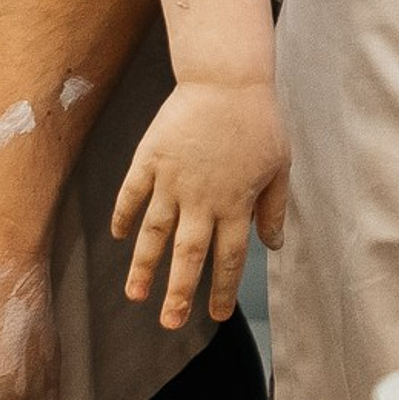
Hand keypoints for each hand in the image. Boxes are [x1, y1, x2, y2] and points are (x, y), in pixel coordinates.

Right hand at [110, 79, 288, 330]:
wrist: (227, 77)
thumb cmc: (258, 119)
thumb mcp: (279, 163)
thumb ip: (274, 207)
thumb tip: (273, 245)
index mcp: (235, 203)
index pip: (229, 257)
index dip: (224, 288)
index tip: (218, 315)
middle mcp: (201, 199)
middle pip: (188, 255)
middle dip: (178, 293)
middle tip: (170, 322)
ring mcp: (172, 180)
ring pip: (154, 233)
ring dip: (144, 266)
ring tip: (135, 295)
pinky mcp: (151, 158)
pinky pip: (132, 194)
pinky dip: (123, 216)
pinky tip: (119, 236)